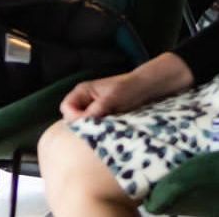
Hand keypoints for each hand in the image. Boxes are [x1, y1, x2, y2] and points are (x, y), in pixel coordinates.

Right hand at [60, 54, 190, 120]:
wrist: (152, 86)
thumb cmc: (132, 86)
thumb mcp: (113, 97)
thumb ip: (96, 109)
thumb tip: (83, 124)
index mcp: (82, 91)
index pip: (66, 108)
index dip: (74, 117)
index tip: (88, 123)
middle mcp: (85, 101)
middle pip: (72, 119)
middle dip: (83, 126)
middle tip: (97, 130)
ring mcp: (93, 110)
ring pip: (84, 125)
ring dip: (93, 129)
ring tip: (106, 130)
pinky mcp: (103, 118)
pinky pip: (96, 128)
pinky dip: (101, 131)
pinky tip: (110, 131)